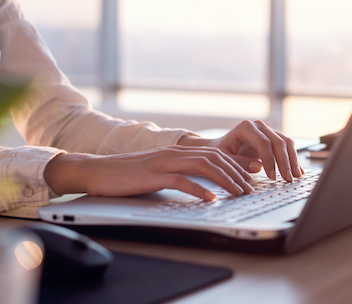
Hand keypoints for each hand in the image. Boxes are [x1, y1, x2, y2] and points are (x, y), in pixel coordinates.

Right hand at [44, 146, 253, 200]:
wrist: (99, 171)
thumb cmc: (130, 174)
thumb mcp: (161, 171)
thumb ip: (182, 173)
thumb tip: (204, 185)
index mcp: (179, 151)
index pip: (215, 154)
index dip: (236, 164)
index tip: (252, 176)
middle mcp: (175, 153)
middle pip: (215, 158)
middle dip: (237, 172)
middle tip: (251, 188)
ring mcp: (164, 163)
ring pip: (204, 166)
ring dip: (225, 180)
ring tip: (239, 192)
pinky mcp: (153, 175)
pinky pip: (181, 180)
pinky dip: (198, 190)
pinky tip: (210, 199)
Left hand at [178, 120, 303, 180]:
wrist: (221, 147)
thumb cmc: (220, 152)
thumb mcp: (224, 159)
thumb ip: (239, 163)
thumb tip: (259, 166)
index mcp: (246, 127)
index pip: (263, 143)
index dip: (270, 160)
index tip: (272, 176)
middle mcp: (259, 126)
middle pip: (278, 142)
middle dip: (284, 162)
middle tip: (288, 179)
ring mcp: (268, 131)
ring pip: (286, 143)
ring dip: (293, 160)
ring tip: (296, 177)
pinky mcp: (274, 138)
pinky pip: (287, 146)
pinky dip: (293, 159)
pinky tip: (299, 171)